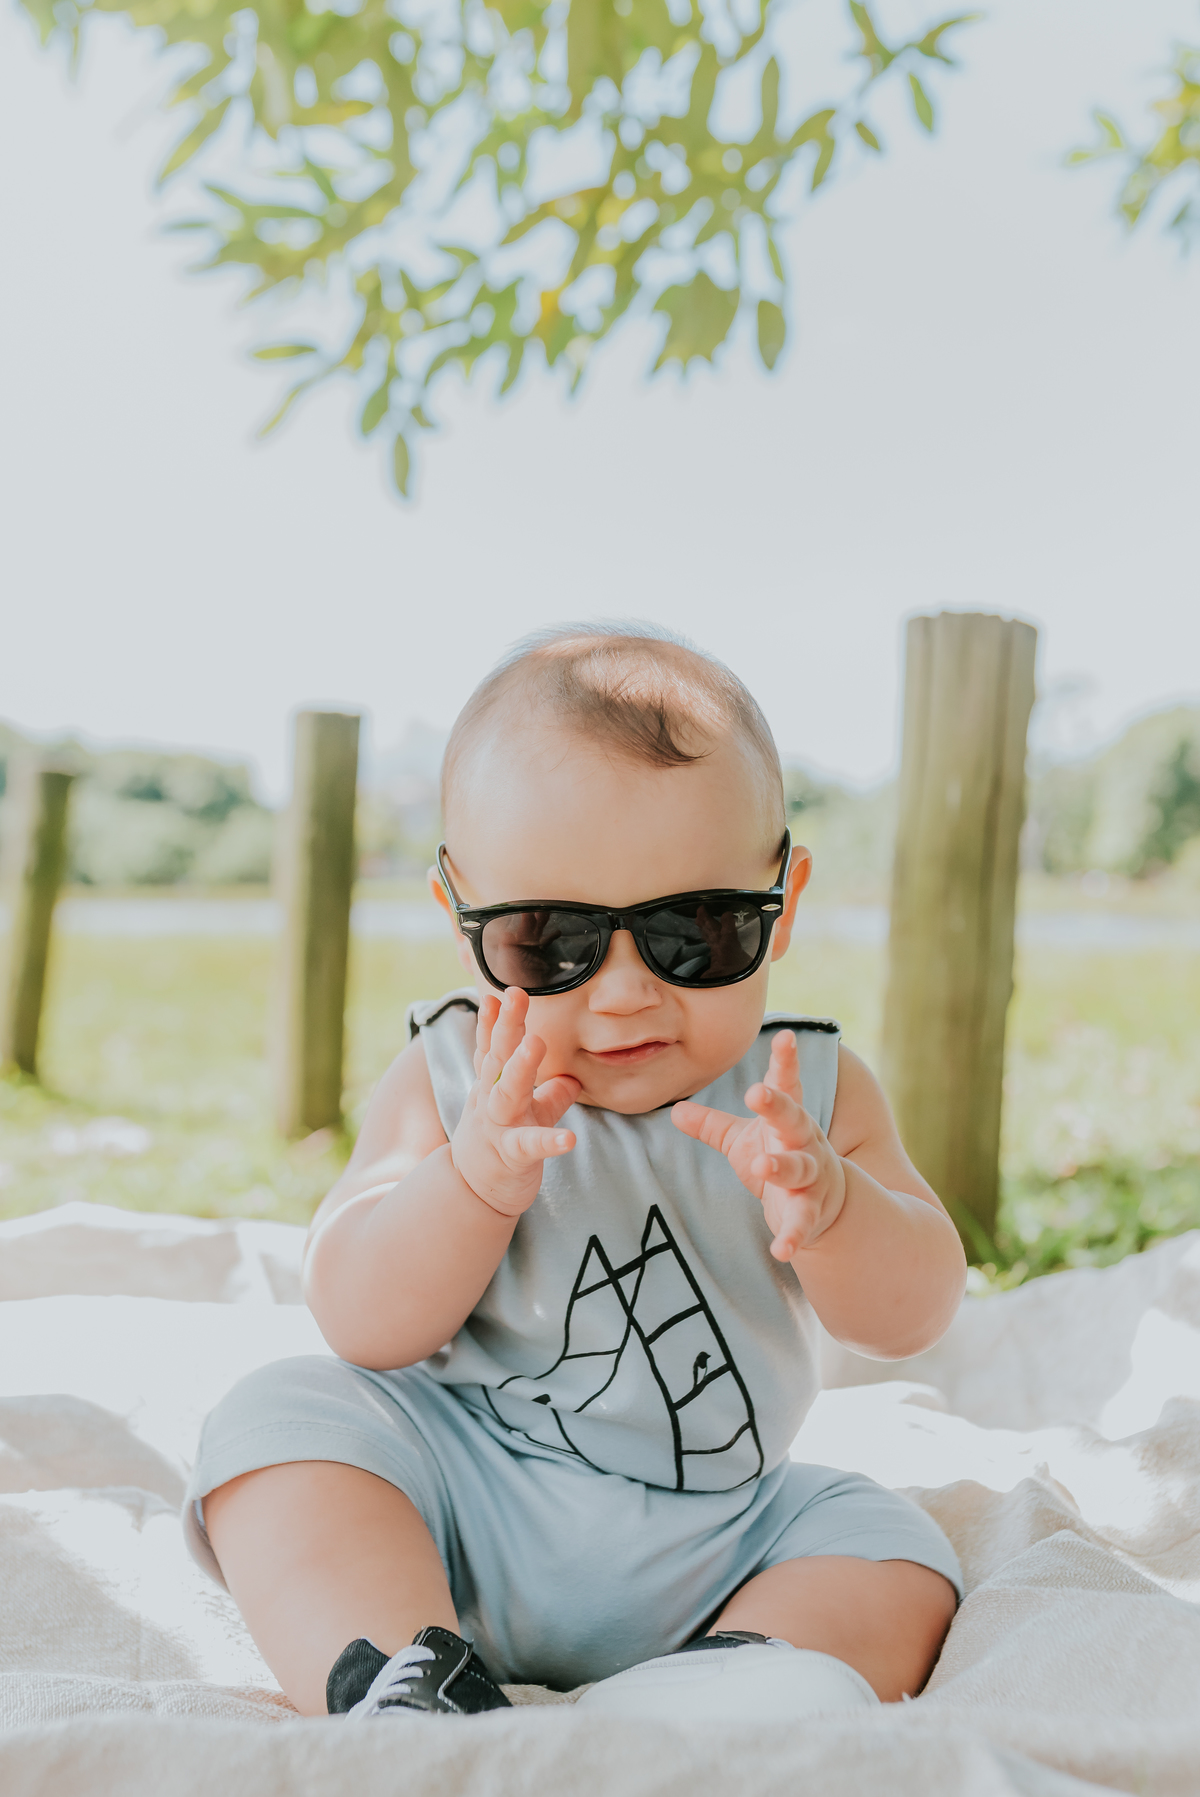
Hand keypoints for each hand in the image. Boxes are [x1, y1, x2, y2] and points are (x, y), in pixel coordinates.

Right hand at [451, 988, 579, 1216]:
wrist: (472, 1196)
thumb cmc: (500, 1147)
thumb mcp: (528, 1115)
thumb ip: (549, 1094)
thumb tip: (573, 1077)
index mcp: (493, 1087)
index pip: (493, 1047)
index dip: (496, 1019)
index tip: (502, 990)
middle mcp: (490, 1102)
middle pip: (497, 1059)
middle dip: (507, 1026)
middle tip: (517, 995)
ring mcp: (498, 1128)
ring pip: (507, 1094)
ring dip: (520, 1067)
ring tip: (536, 1043)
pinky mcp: (511, 1157)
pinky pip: (529, 1146)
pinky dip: (549, 1141)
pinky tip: (569, 1139)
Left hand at [671, 1030, 846, 1259]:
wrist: (829, 1205)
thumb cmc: (781, 1158)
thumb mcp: (745, 1139)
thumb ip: (712, 1125)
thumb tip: (674, 1109)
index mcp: (788, 1118)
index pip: (787, 1084)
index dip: (785, 1061)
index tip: (785, 1037)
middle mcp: (805, 1141)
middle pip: (794, 1119)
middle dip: (777, 1106)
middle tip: (756, 1092)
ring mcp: (812, 1176)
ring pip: (800, 1168)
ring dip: (782, 1167)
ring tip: (763, 1167)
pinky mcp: (812, 1211)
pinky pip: (802, 1223)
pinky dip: (792, 1237)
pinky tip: (781, 1250)